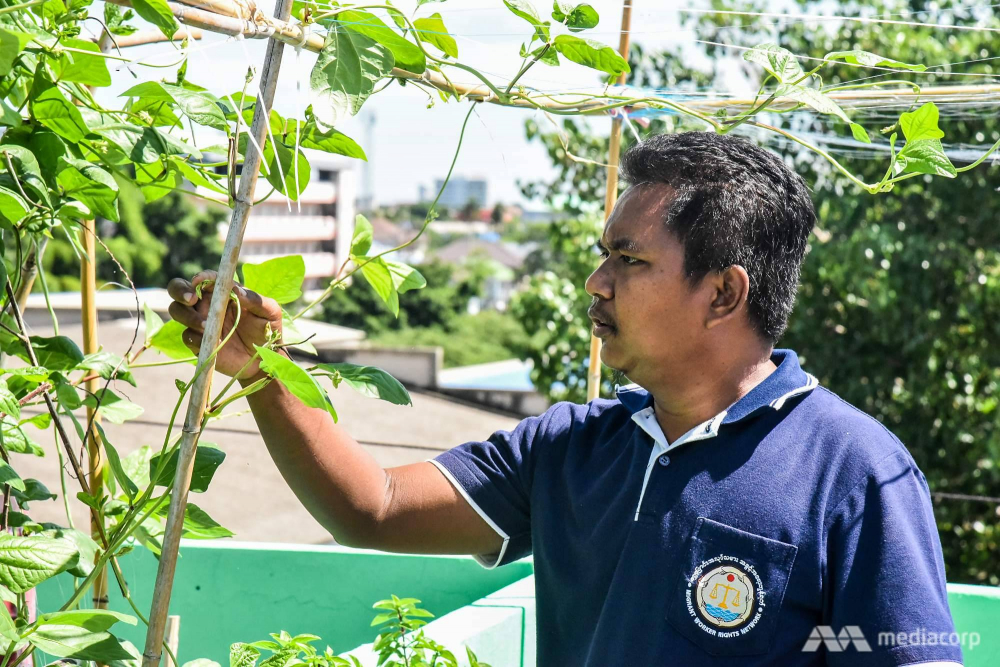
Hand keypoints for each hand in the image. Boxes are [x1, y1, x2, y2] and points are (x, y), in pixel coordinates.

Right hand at [167, 270, 284, 381]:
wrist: (264, 359)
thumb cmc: (267, 330)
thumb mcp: (269, 312)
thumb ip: (255, 299)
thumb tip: (236, 289)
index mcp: (222, 292)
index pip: (205, 278)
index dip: (201, 277)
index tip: (200, 281)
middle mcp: (207, 304)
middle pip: (180, 289)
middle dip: (180, 291)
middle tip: (191, 299)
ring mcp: (200, 322)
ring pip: (178, 311)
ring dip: (187, 315)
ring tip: (206, 325)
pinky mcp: (198, 342)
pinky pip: (187, 336)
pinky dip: (194, 336)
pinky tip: (208, 339)